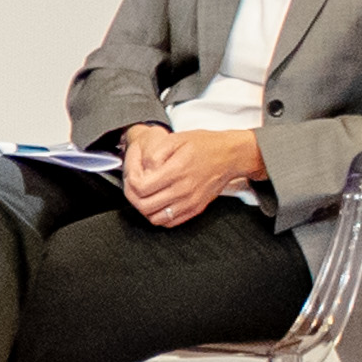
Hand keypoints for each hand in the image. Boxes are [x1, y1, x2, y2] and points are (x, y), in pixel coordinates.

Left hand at [118, 122, 258, 226]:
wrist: (231, 156)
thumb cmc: (204, 145)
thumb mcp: (176, 138)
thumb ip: (155, 153)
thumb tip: (142, 168)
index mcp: (177, 170)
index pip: (141, 187)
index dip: (130, 181)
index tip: (131, 174)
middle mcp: (184, 190)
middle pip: (144, 205)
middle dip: (132, 196)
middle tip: (132, 186)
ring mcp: (190, 202)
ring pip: (155, 218)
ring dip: (143, 209)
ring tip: (143, 196)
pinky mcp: (196, 209)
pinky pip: (170, 223)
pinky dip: (158, 216)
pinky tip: (157, 203)